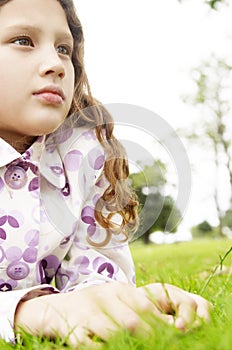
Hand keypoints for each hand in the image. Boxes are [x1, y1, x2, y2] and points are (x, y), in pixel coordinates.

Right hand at [15, 282, 211, 346]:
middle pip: (132, 321)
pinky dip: (99, 349)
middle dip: (151, 338)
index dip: (164, 323)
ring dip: (127, 346)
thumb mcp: (116, 301)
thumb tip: (171, 325)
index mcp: (119, 291)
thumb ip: (137, 309)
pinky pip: (87, 345)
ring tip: (139, 349)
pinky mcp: (72, 328)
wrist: (59, 307)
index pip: (146, 306)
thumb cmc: (96, 307)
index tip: (179, 335)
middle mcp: (104, 298)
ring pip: (112, 332)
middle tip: (166, 347)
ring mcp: (87, 313)